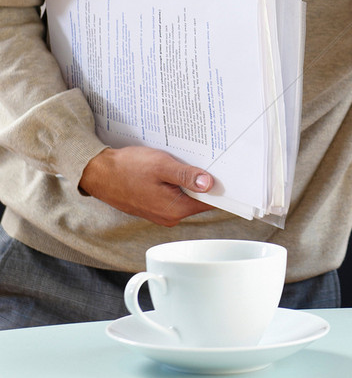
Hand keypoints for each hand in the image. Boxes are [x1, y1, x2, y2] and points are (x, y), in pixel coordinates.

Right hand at [78, 146, 215, 225]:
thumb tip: (209, 184)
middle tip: (208, 160)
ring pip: (185, 196)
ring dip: (188, 181)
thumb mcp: (161, 166)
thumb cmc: (126, 168)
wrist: (98, 174)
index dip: (219, 188)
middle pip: (198, 199)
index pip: (208, 202)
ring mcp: (160, 212)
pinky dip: (176, 183)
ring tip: (187, 161)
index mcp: (175, 209)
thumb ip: (186, 176)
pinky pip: (172, 195)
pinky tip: (172, 169)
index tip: (228, 173)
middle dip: (204, 181)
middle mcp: (169, 216)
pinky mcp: (153, 206)